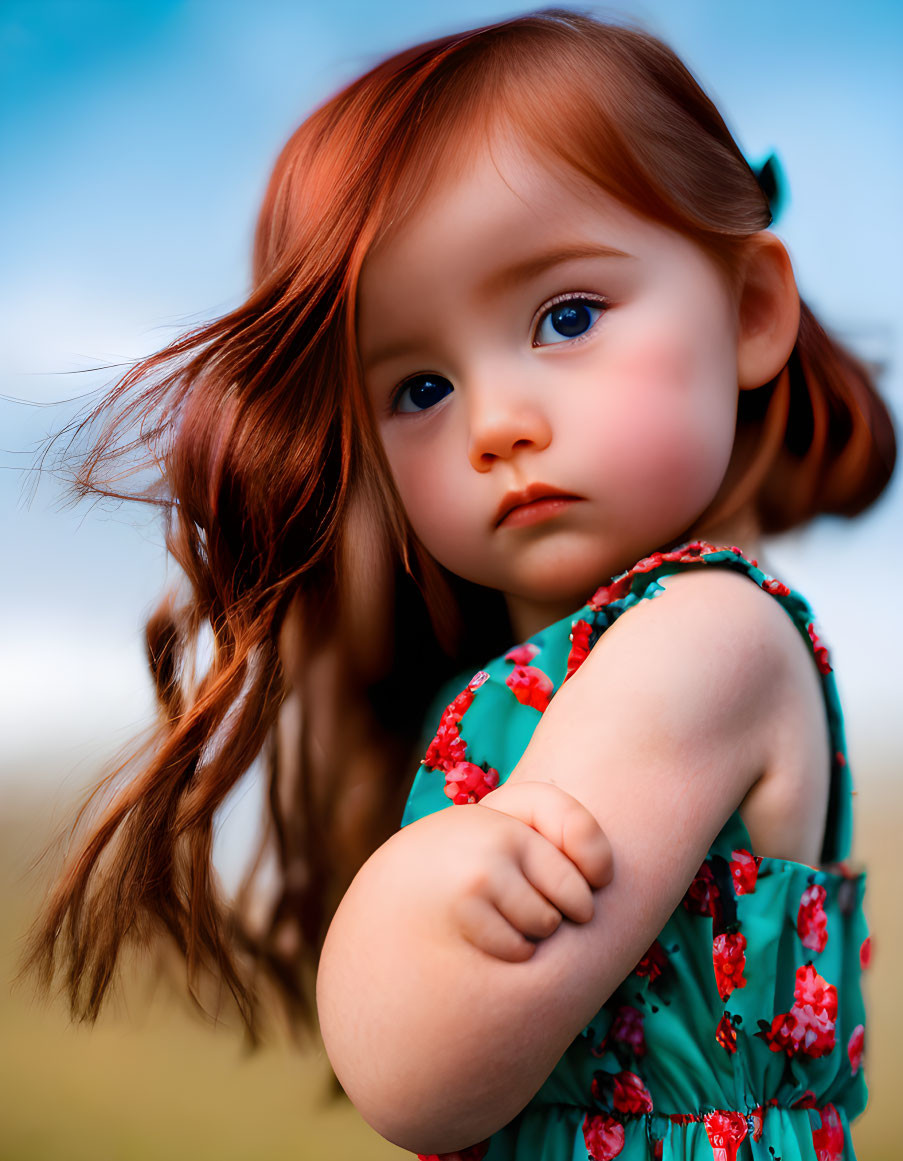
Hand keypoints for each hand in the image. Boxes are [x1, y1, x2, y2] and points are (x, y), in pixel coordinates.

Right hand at [407, 780, 611, 962]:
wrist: (387, 902)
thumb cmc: (456, 874)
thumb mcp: (491, 840)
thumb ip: (541, 836)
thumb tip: (600, 877)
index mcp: (503, 806)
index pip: (569, 816)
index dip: (594, 853)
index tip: (597, 878)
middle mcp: (493, 825)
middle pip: (573, 888)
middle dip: (565, 910)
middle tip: (529, 905)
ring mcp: (481, 863)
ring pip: (548, 921)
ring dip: (534, 933)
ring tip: (498, 919)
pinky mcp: (466, 902)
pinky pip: (522, 947)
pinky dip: (512, 952)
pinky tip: (482, 938)